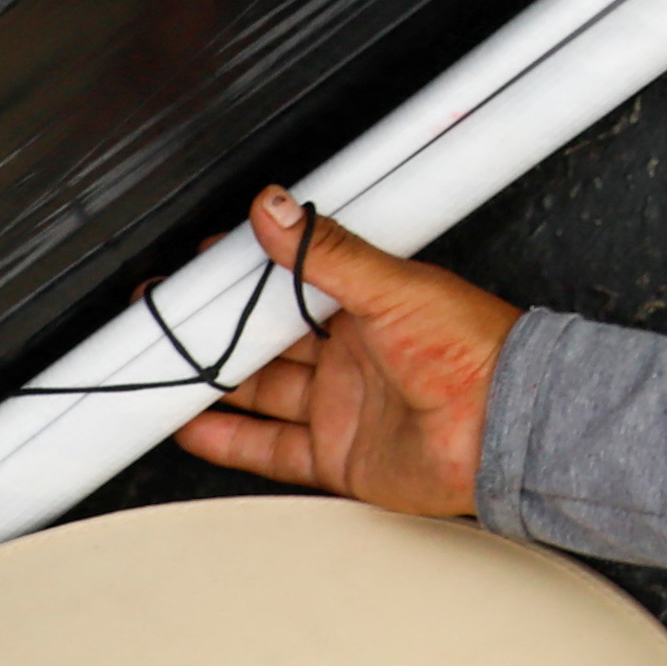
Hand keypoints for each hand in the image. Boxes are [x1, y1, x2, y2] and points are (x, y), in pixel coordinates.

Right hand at [172, 188, 521, 517]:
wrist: (505, 428)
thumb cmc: (476, 350)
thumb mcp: (395, 288)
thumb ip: (328, 254)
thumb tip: (279, 208)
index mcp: (369, 306)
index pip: (291, 286)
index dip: (245, 280)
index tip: (196, 273)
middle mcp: (353, 355)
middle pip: (267, 342)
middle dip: (217, 332)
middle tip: (164, 324)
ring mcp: (343, 407)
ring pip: (261, 394)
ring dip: (213, 385)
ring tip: (161, 374)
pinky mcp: (339, 457)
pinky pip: (270, 450)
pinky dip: (228, 441)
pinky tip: (192, 428)